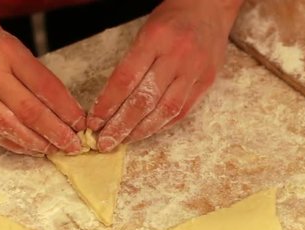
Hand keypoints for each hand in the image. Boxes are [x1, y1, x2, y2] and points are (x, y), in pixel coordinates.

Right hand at [0, 1, 84, 154]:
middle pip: (30, 111)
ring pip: (10, 126)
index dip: (67, 109)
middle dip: (57, 132)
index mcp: (7, 52)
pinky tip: (31, 149)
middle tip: (74, 145)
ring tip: (56, 150)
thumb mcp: (11, 43)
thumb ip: (33, 72)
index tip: (82, 123)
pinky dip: (14, 144)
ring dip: (37, 143)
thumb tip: (63, 104)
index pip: (46, 87)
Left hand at [87, 0, 243, 151]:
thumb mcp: (147, 31)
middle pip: (145, 99)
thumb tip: (111, 101)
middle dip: (122, 125)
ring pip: (166, 110)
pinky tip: (148, 130)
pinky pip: (183, 110)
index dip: (108, 104)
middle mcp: (177, 56)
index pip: (125, 78)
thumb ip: (133, 62)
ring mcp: (196, 70)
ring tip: (125, 140)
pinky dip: (163, 123)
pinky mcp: (207, 81)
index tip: (94, 121)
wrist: (210, 7)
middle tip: (106, 141)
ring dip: (142, 130)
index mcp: (155, 38)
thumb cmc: (172, 18)